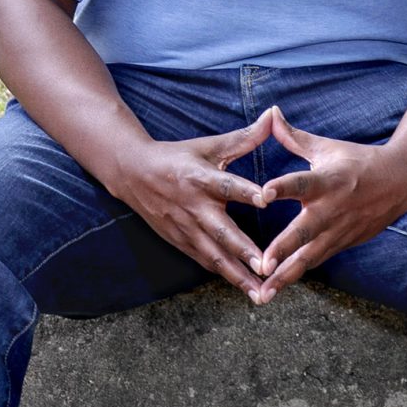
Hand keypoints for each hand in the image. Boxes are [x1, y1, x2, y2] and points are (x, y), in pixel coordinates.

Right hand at [106, 111, 273, 297]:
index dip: (246, 191)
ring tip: (259, 292)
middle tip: (266, 267)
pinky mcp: (179, 241)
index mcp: (201, 178)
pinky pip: (204, 260)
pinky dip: (222, 274)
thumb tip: (274, 115)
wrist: (133, 174)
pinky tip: (242, 287)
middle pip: (221, 231)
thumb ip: (245, 137)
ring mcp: (185, 228)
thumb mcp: (209, 145)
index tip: (267, 199)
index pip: (227, 185)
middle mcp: (193, 206)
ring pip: (214, 255)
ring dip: (236, 274)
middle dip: (244, 251)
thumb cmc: (178, 157)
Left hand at [248, 108, 406, 303]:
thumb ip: (294, 137)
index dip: (282, 187)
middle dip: (282, 251)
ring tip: (263, 294)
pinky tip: (276, 289)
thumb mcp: (327, 147)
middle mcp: (331, 208)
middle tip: (262, 266)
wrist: (401, 182)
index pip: (301, 182)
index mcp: (326, 180)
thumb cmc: (357, 161)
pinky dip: (297, 275)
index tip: (263, 194)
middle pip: (303, 232)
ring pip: (309, 257)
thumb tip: (270, 113)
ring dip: (286, 275)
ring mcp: (338, 230)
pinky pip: (316, 261)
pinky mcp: (343, 243)